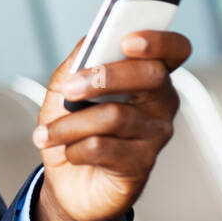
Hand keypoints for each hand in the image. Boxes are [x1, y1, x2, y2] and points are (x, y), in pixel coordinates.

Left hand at [30, 30, 191, 220]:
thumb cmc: (73, 127)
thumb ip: (79, 61)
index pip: (174, 50)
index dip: (158, 41)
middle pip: (149, 76)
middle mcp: (161, 102)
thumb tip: (90, 40)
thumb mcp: (65, 88)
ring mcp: (155, 134)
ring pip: (115, 115)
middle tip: (70, 89)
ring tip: (47, 133)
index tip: (128, 39)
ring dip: (70, 124)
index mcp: (147, 75)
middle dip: (103, 78)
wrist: (68, 180)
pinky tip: (69, 152)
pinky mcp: (142, 164)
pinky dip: (74, 148)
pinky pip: (104, 147)